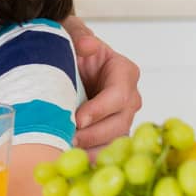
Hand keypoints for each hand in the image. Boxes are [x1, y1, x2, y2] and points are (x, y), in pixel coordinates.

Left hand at [63, 16, 141, 150]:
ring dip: (92, 150)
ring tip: (68, 155)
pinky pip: (107, 150)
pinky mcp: (113, 133)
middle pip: (119, 123)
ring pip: (115, 141)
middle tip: (69, 141)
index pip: (117, 95)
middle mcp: (130, 97)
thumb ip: (79, 35)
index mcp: (124, 71)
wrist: (66, 61)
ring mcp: (123, 118)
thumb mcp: (71, 33)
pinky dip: (91, 158)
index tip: (78, 119)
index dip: (99, 109)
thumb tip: (87, 45)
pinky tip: (72, 162)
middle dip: (93, 135)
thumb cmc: (70, 47)